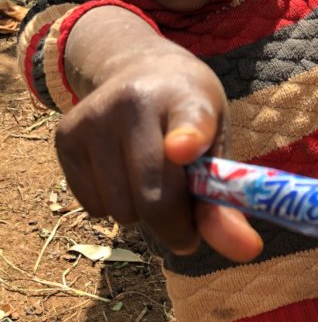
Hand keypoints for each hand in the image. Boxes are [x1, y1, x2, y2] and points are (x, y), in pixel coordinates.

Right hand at [56, 49, 262, 261]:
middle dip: (174, 227)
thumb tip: (247, 252)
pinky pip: (93, 207)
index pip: (190, 121)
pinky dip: (113, 206)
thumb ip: (226, 197)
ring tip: (152, 181)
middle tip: (187, 226)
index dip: (189, 138)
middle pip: (153, 195)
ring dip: (141, 215)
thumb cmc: (189, 116)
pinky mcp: (64, 136)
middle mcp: (135, 101)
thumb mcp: (217, 142)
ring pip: (120, 210)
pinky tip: (122, 174)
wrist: (139, 69)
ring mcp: (94, 118)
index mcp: (188, 97)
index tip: (184, 149)